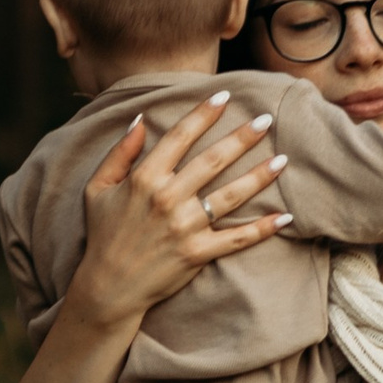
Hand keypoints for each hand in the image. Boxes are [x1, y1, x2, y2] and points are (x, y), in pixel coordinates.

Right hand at [69, 90, 290, 328]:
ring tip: (283, 160)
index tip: (224, 96)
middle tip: (266, 120)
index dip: (203, 114)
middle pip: (213, 160)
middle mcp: (167, 199)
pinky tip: (285, 217)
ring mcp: (185, 227)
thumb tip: (141, 119)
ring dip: (259, 176)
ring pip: (231, 195)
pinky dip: (262, 229)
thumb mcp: (98, 188)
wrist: (108, 286)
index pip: (180, 137)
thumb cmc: (103, 235)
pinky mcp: (198, 253)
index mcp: (144, 179)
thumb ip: (119, 153)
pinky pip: (236, 239)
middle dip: (242, 137)